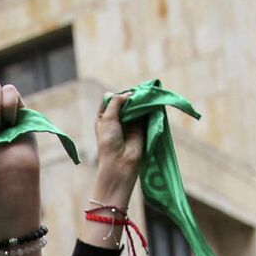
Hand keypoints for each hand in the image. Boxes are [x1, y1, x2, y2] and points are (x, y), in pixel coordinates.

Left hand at [91, 91, 144, 206]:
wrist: (120, 163)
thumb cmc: (109, 141)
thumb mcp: (107, 118)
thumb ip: (116, 102)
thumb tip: (129, 93)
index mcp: (104, 118)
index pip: (110, 101)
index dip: (116, 96)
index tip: (123, 95)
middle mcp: (117, 120)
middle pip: (125, 103)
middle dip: (131, 97)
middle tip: (139, 92)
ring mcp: (129, 125)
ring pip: (135, 108)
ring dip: (140, 102)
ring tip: (146, 95)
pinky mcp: (141, 129)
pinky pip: (145, 116)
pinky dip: (148, 109)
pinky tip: (151, 103)